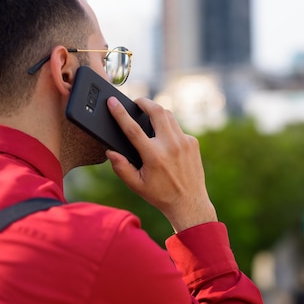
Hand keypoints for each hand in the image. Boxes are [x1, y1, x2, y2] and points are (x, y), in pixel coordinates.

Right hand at [106, 96, 216, 231]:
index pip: (133, 128)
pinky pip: (177, 128)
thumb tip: (111, 151)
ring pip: (168, 115)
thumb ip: (121, 167)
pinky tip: (163, 138)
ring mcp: (184, 142)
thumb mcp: (136, 185)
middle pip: (157, 111)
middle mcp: (170, 145)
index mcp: (154, 156)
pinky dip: (168, 128)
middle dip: (144, 102)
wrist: (189, 202)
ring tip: (147, 116)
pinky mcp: (192, 142)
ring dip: (156, 112)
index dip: (120, 113)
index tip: (112, 101)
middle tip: (135, 102)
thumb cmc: (160, 195)